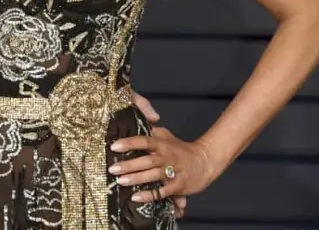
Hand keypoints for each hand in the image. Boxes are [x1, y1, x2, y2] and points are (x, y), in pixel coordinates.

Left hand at [124, 93, 186, 216]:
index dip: (130, 143)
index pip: (145, 141)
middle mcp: (167, 157)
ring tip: (120, 181)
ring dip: (137, 179)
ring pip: (153, 176)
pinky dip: (149, 195)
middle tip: (113, 168)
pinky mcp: (178, 186)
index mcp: (163, 145)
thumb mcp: (167, 136)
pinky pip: (162, 192)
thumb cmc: (181, 149)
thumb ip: (152, 132)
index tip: (114, 146)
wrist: (205, 161)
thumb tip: (136, 122)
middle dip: (129, 165)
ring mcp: (173, 172)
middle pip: (147, 160)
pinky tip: (136, 197)